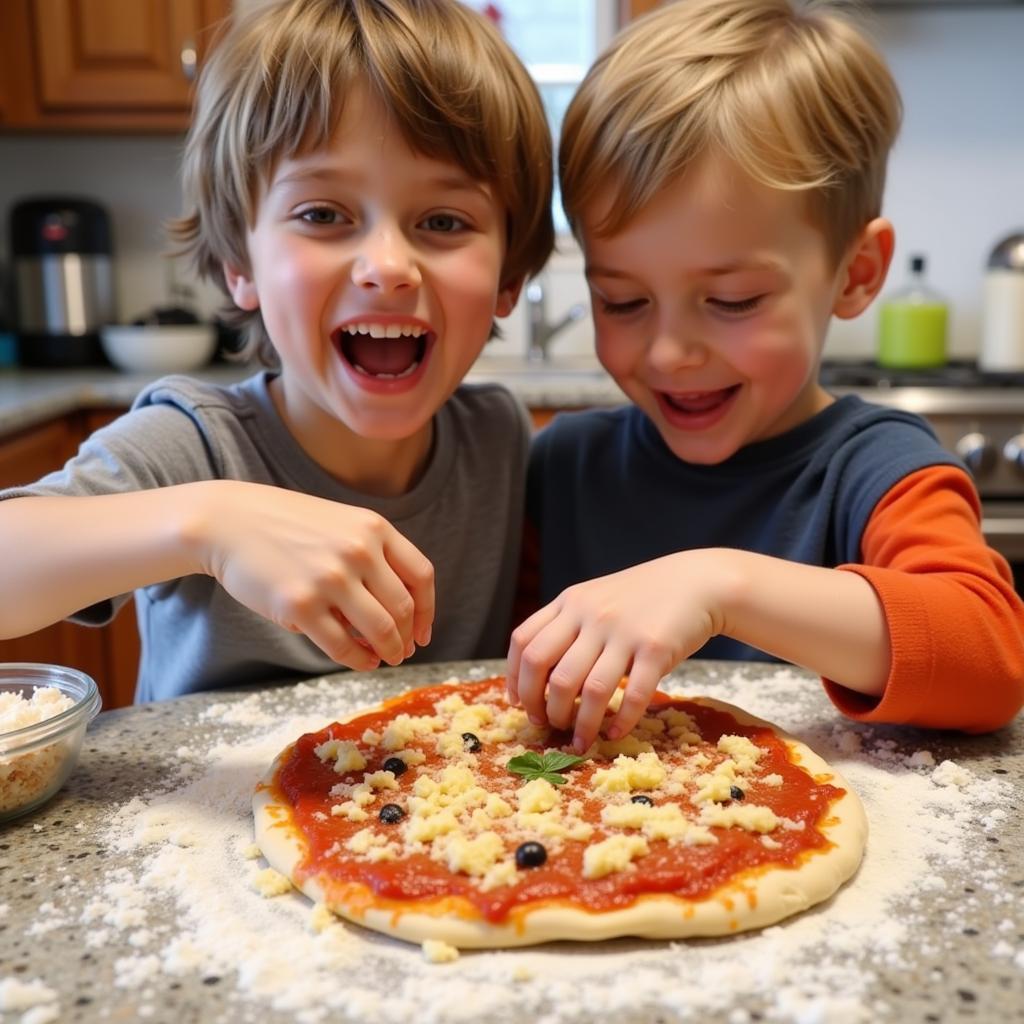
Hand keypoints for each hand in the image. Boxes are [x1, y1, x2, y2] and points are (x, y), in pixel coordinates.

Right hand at [196, 481, 433, 670]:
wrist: (228, 522)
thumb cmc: (287, 526)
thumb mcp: (341, 525)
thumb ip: (373, 558)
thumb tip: (399, 616)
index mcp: (374, 528)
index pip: (421, 575)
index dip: (428, 610)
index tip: (424, 631)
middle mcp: (358, 551)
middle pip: (403, 608)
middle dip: (408, 637)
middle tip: (403, 651)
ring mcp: (330, 579)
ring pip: (380, 631)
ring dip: (389, 651)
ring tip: (385, 658)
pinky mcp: (300, 606)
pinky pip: (343, 646)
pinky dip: (359, 660)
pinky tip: (361, 661)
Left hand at [506, 552, 721, 752]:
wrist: (695, 582)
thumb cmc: (641, 599)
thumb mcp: (595, 599)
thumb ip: (568, 628)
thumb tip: (539, 681)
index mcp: (570, 602)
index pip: (524, 642)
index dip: (515, 678)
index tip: (520, 705)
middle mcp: (590, 614)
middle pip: (546, 669)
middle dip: (541, 706)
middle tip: (549, 725)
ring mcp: (622, 631)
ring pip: (587, 689)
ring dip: (579, 724)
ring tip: (580, 741)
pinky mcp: (655, 648)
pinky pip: (633, 695)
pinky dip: (620, 722)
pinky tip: (615, 733)